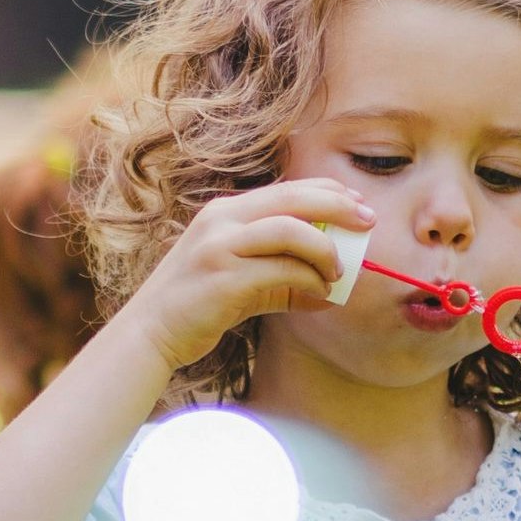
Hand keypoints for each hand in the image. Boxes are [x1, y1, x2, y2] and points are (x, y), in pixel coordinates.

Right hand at [115, 180, 367, 370]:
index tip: (359, 206)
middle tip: (368, 223)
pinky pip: (282, 269)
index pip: (289, 188)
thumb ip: (286, 277)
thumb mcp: (244, 281)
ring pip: (292, 230)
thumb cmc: (200, 306)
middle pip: (295, 198)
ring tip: (337, 272)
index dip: (330, 192)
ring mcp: (220, 245)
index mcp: (227, 211)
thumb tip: (334, 288)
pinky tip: (321, 293)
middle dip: (339, 207)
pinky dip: (309, 279)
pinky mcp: (224, 277)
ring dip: (325, 249)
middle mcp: (222, 219)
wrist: (151, 332)